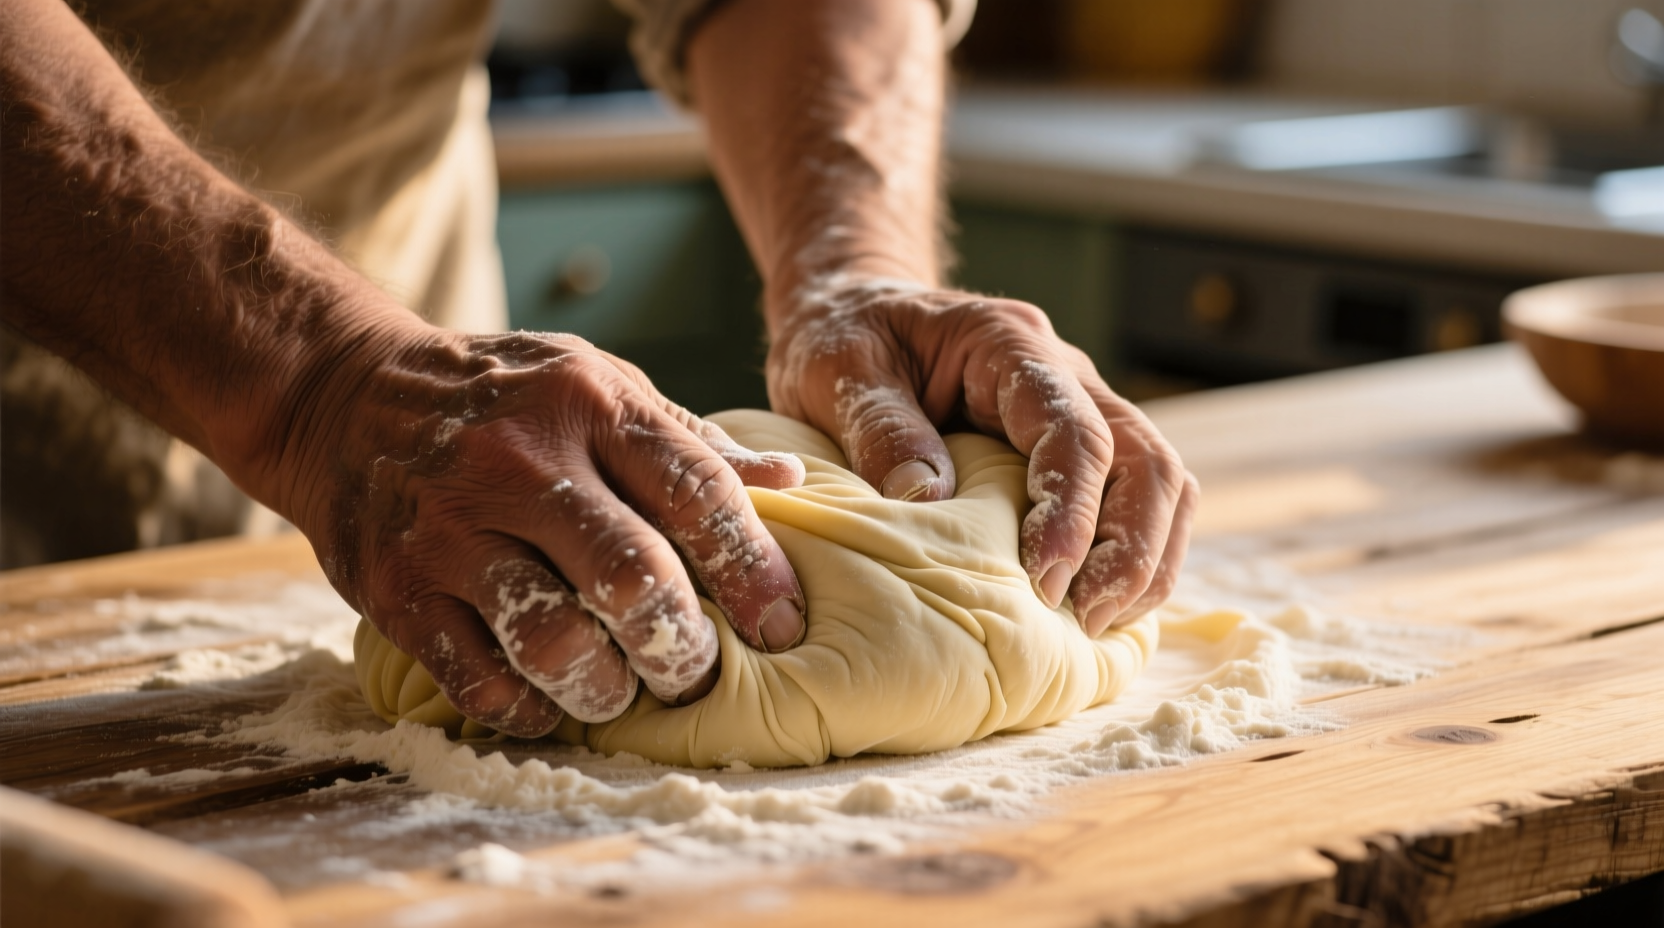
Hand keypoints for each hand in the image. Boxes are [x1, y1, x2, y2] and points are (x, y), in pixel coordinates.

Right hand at [277, 324, 807, 736]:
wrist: (344, 395)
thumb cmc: (504, 398)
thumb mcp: (599, 386)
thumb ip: (689, 442)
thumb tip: (791, 481)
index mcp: (592, 404)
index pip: (697, 493)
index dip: (752, 569)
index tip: (781, 625)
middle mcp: (522, 462)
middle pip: (632, 576)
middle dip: (682, 646)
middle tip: (695, 672)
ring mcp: (452, 528)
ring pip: (554, 639)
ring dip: (606, 687)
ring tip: (622, 690)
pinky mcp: (397, 587)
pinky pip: (478, 676)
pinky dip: (528, 708)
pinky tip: (549, 701)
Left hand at [767, 276, 1198, 633]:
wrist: (852, 309)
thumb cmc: (844, 337)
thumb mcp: (837, 369)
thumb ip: (880, 426)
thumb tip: (929, 498)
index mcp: (1011, 346)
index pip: (1075, 430)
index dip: (1072, 509)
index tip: (1045, 577)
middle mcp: (1067, 374)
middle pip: (1146, 459)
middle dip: (1133, 547)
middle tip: (1088, 619)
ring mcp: (1082, 408)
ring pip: (1160, 482)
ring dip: (1146, 559)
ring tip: (1097, 624)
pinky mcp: (1078, 448)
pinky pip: (1137, 498)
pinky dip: (1136, 556)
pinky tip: (1100, 608)